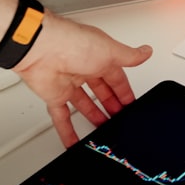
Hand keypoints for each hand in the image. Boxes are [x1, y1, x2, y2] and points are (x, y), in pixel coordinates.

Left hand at [13, 11, 151, 145]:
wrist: (39, 48)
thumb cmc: (72, 43)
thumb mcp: (110, 50)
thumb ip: (129, 56)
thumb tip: (145, 52)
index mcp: (99, 57)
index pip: (117, 78)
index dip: (125, 91)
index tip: (131, 103)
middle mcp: (83, 69)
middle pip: (101, 91)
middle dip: (111, 105)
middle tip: (120, 117)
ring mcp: (68, 83)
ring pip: (84, 104)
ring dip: (94, 116)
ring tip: (103, 128)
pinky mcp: (54, 95)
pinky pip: (62, 116)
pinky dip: (67, 131)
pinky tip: (74, 141)